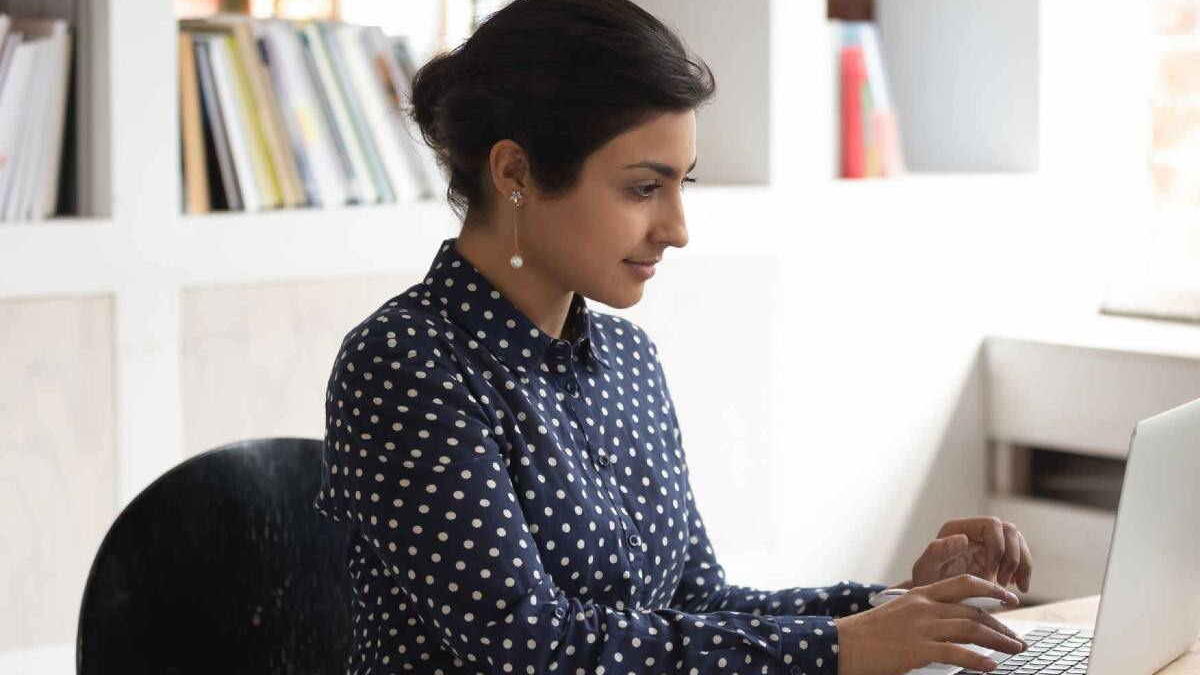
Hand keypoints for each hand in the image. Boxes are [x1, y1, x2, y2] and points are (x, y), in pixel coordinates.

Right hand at [834, 574, 1026, 674]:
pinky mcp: (918, 650)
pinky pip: (956, 653)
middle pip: (974, 611)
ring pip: (972, 629)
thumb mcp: (899, 613)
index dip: (992, 589)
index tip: (1010, 598)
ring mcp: (922, 628)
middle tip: (1017, 639)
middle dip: (1001, 625)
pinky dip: (978, 660)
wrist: (844, 644)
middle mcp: (924, 607)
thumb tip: (952, 627)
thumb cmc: (868, 633)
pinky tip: (991, 667)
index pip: (964, 584)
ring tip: (1014, 650)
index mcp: (920, 594)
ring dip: (998, 641)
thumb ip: (924, 614)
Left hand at [906, 517, 1032, 591]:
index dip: (997, 549)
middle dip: (1012, 558)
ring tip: (1015, 587)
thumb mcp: (925, 570)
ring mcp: (987, 542)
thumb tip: (962, 538)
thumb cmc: (927, 582)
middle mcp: (974, 531)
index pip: (992, 525)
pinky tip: (1019, 587)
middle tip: (1003, 583)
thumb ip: (937, 552)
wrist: (933, 597)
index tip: (989, 575)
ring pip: (1018, 541)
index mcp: (958, 528)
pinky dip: (1024, 571)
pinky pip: (1020, 556)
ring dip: (1021, 564)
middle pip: (1010, 531)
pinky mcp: (997, 556)